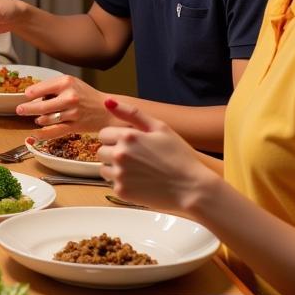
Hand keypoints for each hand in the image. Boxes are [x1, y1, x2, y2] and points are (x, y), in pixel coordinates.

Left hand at [15, 75, 106, 137]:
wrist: (106, 109)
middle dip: (27, 109)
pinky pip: (54, 132)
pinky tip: (34, 135)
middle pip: (40, 106)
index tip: (26, 96)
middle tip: (19, 110)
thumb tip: (30, 94)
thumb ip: (52, 86)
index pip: (39, 89)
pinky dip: (42, 135)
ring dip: (38, 119)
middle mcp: (69, 97)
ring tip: (37, 118)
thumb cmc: (85, 95)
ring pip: (46, 119)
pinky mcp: (75, 126)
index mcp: (66, 82)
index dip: (29, 94)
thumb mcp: (70, 82)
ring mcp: (72, 113)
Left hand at [97, 99, 213, 211]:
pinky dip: (123, 184)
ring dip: (115, 169)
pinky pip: (113, 185)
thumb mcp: (160, 128)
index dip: (115, 138)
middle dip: (113, 153)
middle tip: (134, 158)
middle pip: (101, 152)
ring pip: (104, 169)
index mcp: (128, 136)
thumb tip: (108, 102)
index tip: (128, 144)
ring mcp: (120, 174)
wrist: (192, 188)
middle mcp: (120, 155)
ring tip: (137, 171)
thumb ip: (132, 113)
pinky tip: (140, 182)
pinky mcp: (122, 191)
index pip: (103, 134)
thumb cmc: (179, 156)